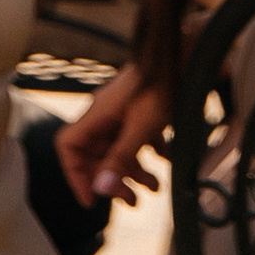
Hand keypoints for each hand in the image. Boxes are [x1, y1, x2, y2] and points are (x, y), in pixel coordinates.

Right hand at [56, 64, 165, 210]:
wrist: (186, 53)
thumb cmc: (161, 85)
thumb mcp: (142, 127)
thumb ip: (121, 158)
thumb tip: (100, 190)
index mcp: (97, 115)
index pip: (68, 146)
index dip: (75, 174)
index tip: (92, 200)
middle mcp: (106, 113)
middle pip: (96, 153)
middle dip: (112, 179)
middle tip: (131, 201)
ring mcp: (124, 111)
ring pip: (119, 147)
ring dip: (133, 171)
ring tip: (155, 188)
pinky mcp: (142, 109)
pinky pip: (138, 137)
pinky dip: (149, 152)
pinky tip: (167, 161)